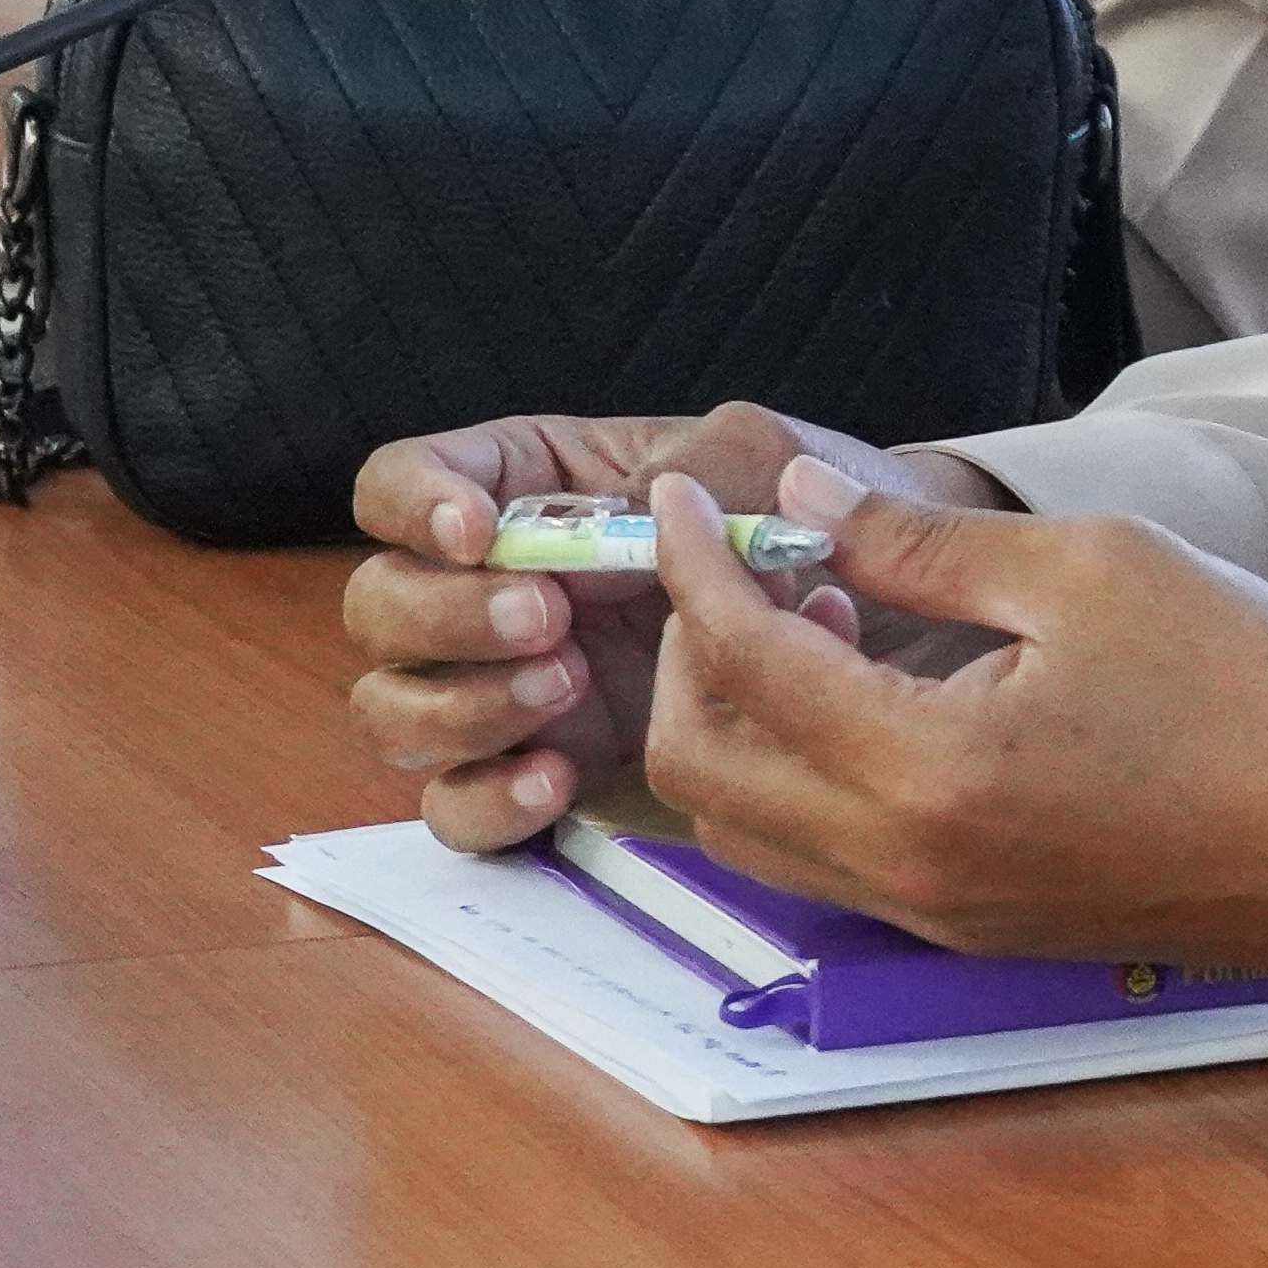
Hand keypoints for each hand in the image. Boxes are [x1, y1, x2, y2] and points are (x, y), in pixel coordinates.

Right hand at [343, 406, 1000, 850]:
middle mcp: (493, 586)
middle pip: (380, 605)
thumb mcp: (770, 460)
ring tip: (567, 686)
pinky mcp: (541, 765)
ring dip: (465, 704)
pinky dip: (488, 800)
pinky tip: (557, 778)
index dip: (415, 504)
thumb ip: (702, 464)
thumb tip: (640, 501)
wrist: (887, 610)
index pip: (402, 483)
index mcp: (527, 487)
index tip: (478, 532)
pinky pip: (459, 807)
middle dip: (447, 615)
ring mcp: (507, 683)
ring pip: (399, 711)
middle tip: (550, 621)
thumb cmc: (814, 513)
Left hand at [636, 467, 1267, 973]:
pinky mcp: (965, 926)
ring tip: (823, 618)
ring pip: (745, 829)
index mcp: (927, 768)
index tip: (676, 500)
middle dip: (691, 653)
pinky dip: (799, 772)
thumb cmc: (1253, 693)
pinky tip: (878, 692)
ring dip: (741, 722)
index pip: (744, 663)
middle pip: (701, 769)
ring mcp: (929, 911)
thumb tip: (803, 499)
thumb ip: (929, 538)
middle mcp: (903, 863)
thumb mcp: (1095, 569)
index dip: (691, 565)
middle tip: (750, 561)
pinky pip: (818, 858)